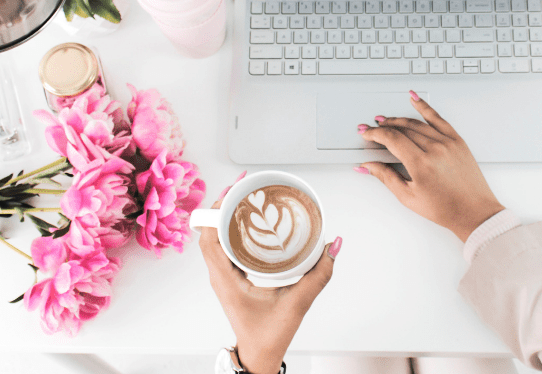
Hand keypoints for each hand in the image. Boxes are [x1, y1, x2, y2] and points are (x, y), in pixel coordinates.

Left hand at [199, 173, 341, 373]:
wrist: (260, 355)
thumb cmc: (269, 335)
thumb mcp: (298, 303)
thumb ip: (319, 275)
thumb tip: (332, 246)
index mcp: (226, 279)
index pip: (209, 236)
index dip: (216, 209)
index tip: (232, 190)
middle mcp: (220, 275)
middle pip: (210, 231)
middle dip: (224, 205)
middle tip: (243, 187)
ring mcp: (224, 277)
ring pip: (216, 238)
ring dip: (227, 217)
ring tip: (246, 199)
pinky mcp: (231, 278)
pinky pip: (225, 248)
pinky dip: (233, 231)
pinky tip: (250, 224)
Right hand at [358, 92, 504, 241]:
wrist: (474, 212)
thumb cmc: (446, 209)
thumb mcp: (408, 197)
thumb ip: (386, 177)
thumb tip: (368, 166)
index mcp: (421, 164)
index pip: (391, 139)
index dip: (375, 134)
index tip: (366, 134)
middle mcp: (435, 149)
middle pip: (402, 129)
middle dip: (383, 127)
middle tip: (372, 128)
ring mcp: (448, 142)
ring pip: (417, 123)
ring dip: (399, 119)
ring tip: (386, 120)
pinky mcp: (458, 141)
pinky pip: (438, 118)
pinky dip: (425, 107)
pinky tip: (415, 99)